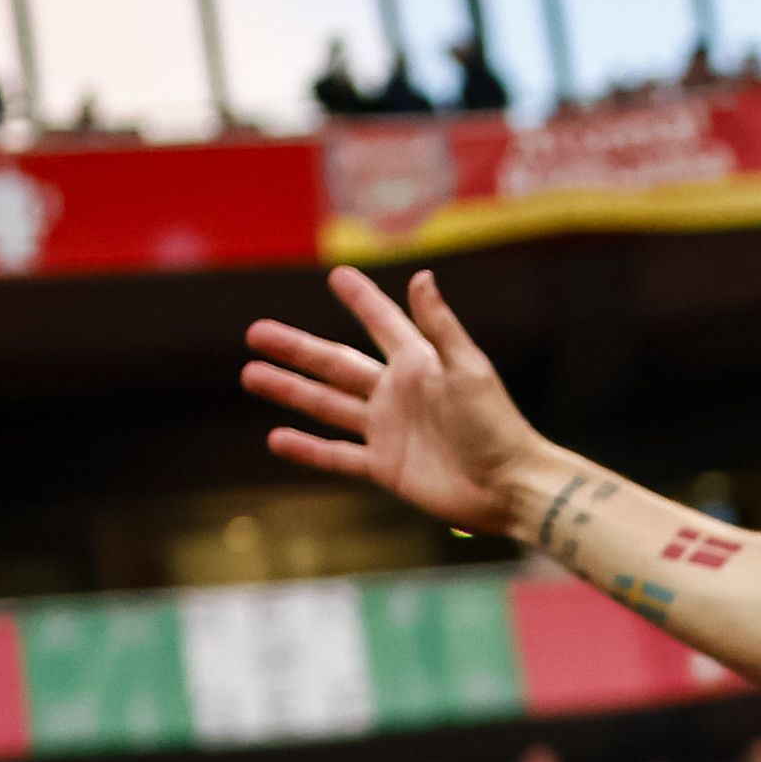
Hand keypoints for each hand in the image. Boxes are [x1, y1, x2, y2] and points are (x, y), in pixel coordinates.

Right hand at [244, 266, 559, 536]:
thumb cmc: (497, 425)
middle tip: (255, 332)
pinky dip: (307, 449)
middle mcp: (397, 393)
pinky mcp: (386, 467)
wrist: (509, 487)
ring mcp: (388, 430)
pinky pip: (338, 456)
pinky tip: (276, 437)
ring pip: (327, 406)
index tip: (337, 275)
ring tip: (251, 374)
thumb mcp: (467, 369)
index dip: (361, 299)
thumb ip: (439, 327)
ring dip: (290, 390)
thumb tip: (421, 276)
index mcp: (419, 364)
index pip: (382, 323)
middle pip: (336, 364)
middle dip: (296, 349)